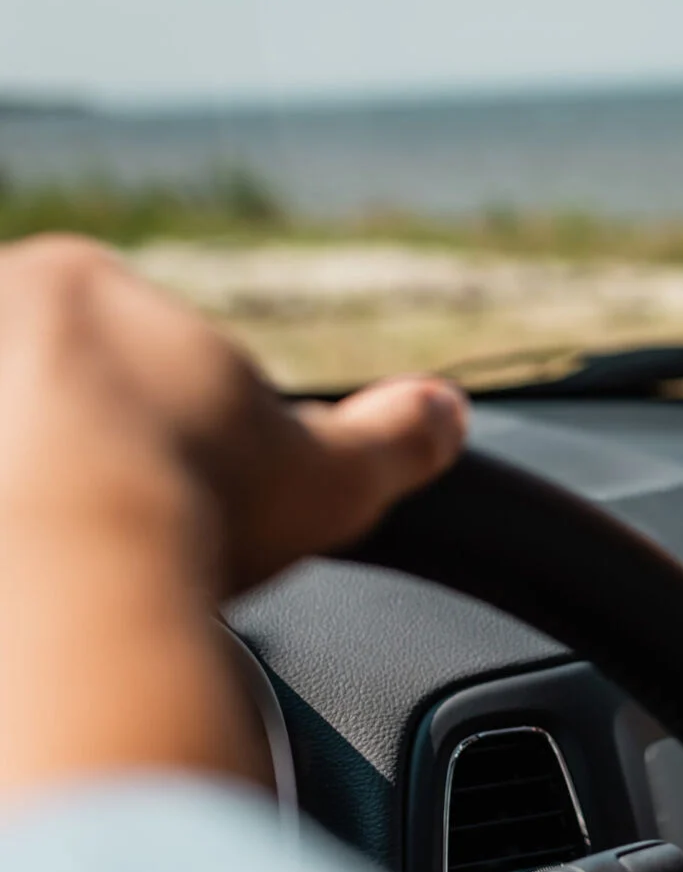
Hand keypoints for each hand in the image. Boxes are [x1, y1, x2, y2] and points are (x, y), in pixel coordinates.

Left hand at [0, 237, 466, 796]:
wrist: (50, 589)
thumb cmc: (192, 509)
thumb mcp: (330, 473)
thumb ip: (395, 436)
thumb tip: (450, 414)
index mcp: (75, 281)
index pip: (128, 346)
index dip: (172, 426)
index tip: (183, 492)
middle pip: (43, 393)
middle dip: (84, 456)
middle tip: (122, 536)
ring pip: (13, 451)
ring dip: (35, 493)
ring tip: (68, 572)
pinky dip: (11, 540)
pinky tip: (31, 587)